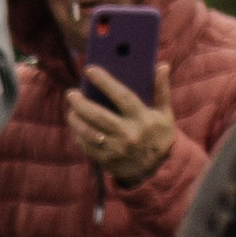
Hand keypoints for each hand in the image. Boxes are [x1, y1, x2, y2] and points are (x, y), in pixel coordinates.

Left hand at [63, 69, 176, 185]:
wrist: (155, 171)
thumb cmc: (158, 136)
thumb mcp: (164, 114)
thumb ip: (161, 90)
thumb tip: (162, 65)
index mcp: (143, 119)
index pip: (122, 96)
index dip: (105, 82)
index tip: (90, 70)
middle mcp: (129, 134)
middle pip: (98, 115)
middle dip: (81, 103)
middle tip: (71, 93)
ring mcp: (117, 149)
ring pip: (89, 131)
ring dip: (75, 119)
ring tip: (71, 109)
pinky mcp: (107, 160)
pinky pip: (87, 146)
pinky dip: (78, 134)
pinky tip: (75, 126)